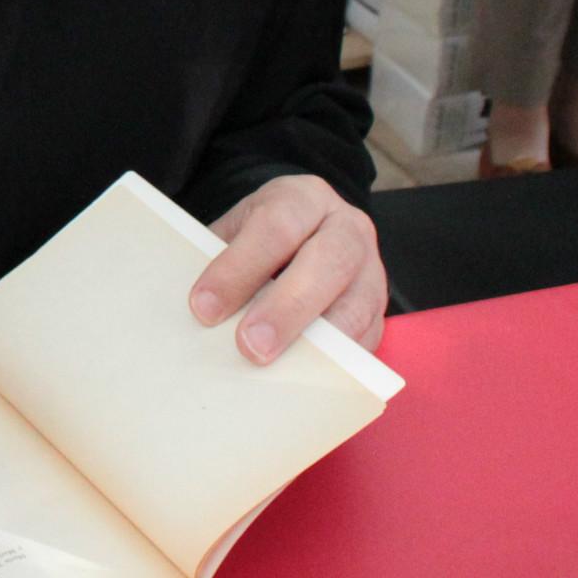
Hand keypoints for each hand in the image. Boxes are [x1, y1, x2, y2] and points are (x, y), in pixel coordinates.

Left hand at [190, 175, 386, 362]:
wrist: (304, 236)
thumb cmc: (260, 240)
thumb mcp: (238, 232)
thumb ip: (221, 263)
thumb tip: (197, 314)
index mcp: (303, 198)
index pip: (275, 227)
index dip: (239, 268)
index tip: (204, 307)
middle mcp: (346, 228)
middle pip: (326, 263)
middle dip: (285, 309)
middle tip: (249, 345)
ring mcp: (371, 271)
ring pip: (355, 307)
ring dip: (317, 344)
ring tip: (278, 370)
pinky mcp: (380, 314)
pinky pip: (366, 342)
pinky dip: (338, 365)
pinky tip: (305, 379)